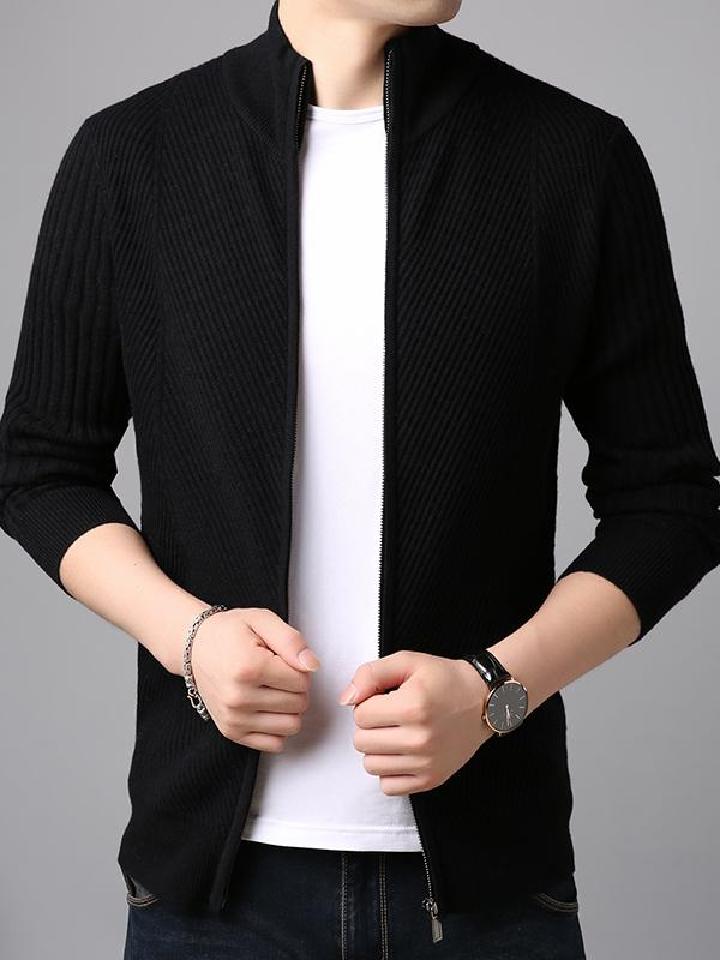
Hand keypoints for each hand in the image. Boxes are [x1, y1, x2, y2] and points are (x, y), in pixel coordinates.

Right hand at [191, 606, 320, 751]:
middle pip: (299, 704)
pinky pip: (275, 743)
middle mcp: (238, 697)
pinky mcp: (231, 732)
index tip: (283, 659)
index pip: (302, 681)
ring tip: (273, 689)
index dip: (299, 668)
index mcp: (249, 668)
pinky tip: (267, 708)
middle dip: (296, 688)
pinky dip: (277, 727)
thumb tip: (312, 666)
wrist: (195, 647)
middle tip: (277, 673)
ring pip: (291, 726)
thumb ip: (291, 641)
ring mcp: (234, 718)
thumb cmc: (230, 632)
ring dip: (289, 708)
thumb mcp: (262, 621)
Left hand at [338, 650, 493, 794]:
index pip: (360, 715)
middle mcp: (420, 739)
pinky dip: (389, 771)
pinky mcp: (431, 779)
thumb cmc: (444, 679)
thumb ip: (371, 674)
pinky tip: (402, 753)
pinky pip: (388, 787)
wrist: (483, 701)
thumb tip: (345, 700)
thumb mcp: (407, 662)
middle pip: (361, 742)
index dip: (368, 703)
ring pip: (371, 765)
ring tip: (396, 733)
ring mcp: (426, 763)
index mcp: (412, 707)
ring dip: (377, 749)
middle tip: (390, 716)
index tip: (385, 699)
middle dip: (369, 726)